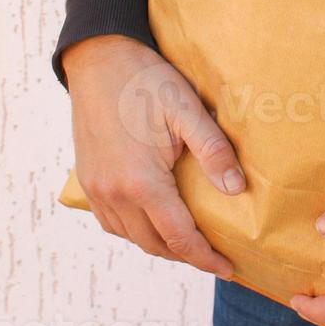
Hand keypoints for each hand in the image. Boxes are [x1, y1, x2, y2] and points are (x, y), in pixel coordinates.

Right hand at [63, 34, 243, 278]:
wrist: (97, 58)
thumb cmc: (143, 80)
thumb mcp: (186, 109)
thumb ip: (212, 151)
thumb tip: (236, 190)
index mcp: (141, 182)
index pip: (179, 237)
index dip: (206, 258)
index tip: (229, 267)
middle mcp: (114, 193)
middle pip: (154, 244)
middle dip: (187, 256)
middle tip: (215, 257)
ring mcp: (96, 188)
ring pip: (131, 237)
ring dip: (161, 245)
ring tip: (189, 240)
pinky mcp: (88, 179)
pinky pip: (112, 222)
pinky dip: (135, 231)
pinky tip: (153, 220)